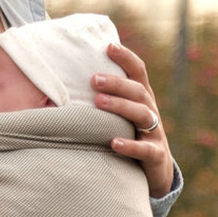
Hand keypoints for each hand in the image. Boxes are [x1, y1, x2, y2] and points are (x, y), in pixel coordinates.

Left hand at [92, 43, 173, 197]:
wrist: (155, 169)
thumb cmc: (129, 135)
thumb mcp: (121, 116)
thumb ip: (103, 100)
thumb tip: (62, 90)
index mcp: (142, 98)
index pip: (138, 72)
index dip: (126, 58)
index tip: (108, 46)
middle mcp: (150, 111)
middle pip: (138, 91)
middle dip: (117, 83)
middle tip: (94, 79)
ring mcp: (154, 133)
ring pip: (142, 114)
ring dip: (120, 106)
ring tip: (98, 102)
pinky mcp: (155, 155)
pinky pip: (145, 150)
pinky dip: (129, 146)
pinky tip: (113, 142)